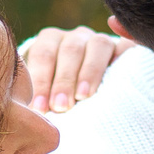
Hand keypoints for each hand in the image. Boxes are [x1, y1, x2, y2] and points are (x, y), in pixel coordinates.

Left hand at [18, 23, 133, 112]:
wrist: (94, 93)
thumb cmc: (58, 98)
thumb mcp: (44, 94)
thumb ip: (36, 99)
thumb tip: (25, 117)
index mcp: (51, 41)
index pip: (44, 54)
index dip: (41, 81)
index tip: (39, 109)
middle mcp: (76, 37)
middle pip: (70, 50)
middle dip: (64, 80)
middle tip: (60, 107)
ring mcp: (101, 41)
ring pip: (98, 45)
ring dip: (90, 71)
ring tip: (84, 96)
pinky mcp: (125, 48)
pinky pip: (127, 49)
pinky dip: (124, 58)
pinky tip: (122, 77)